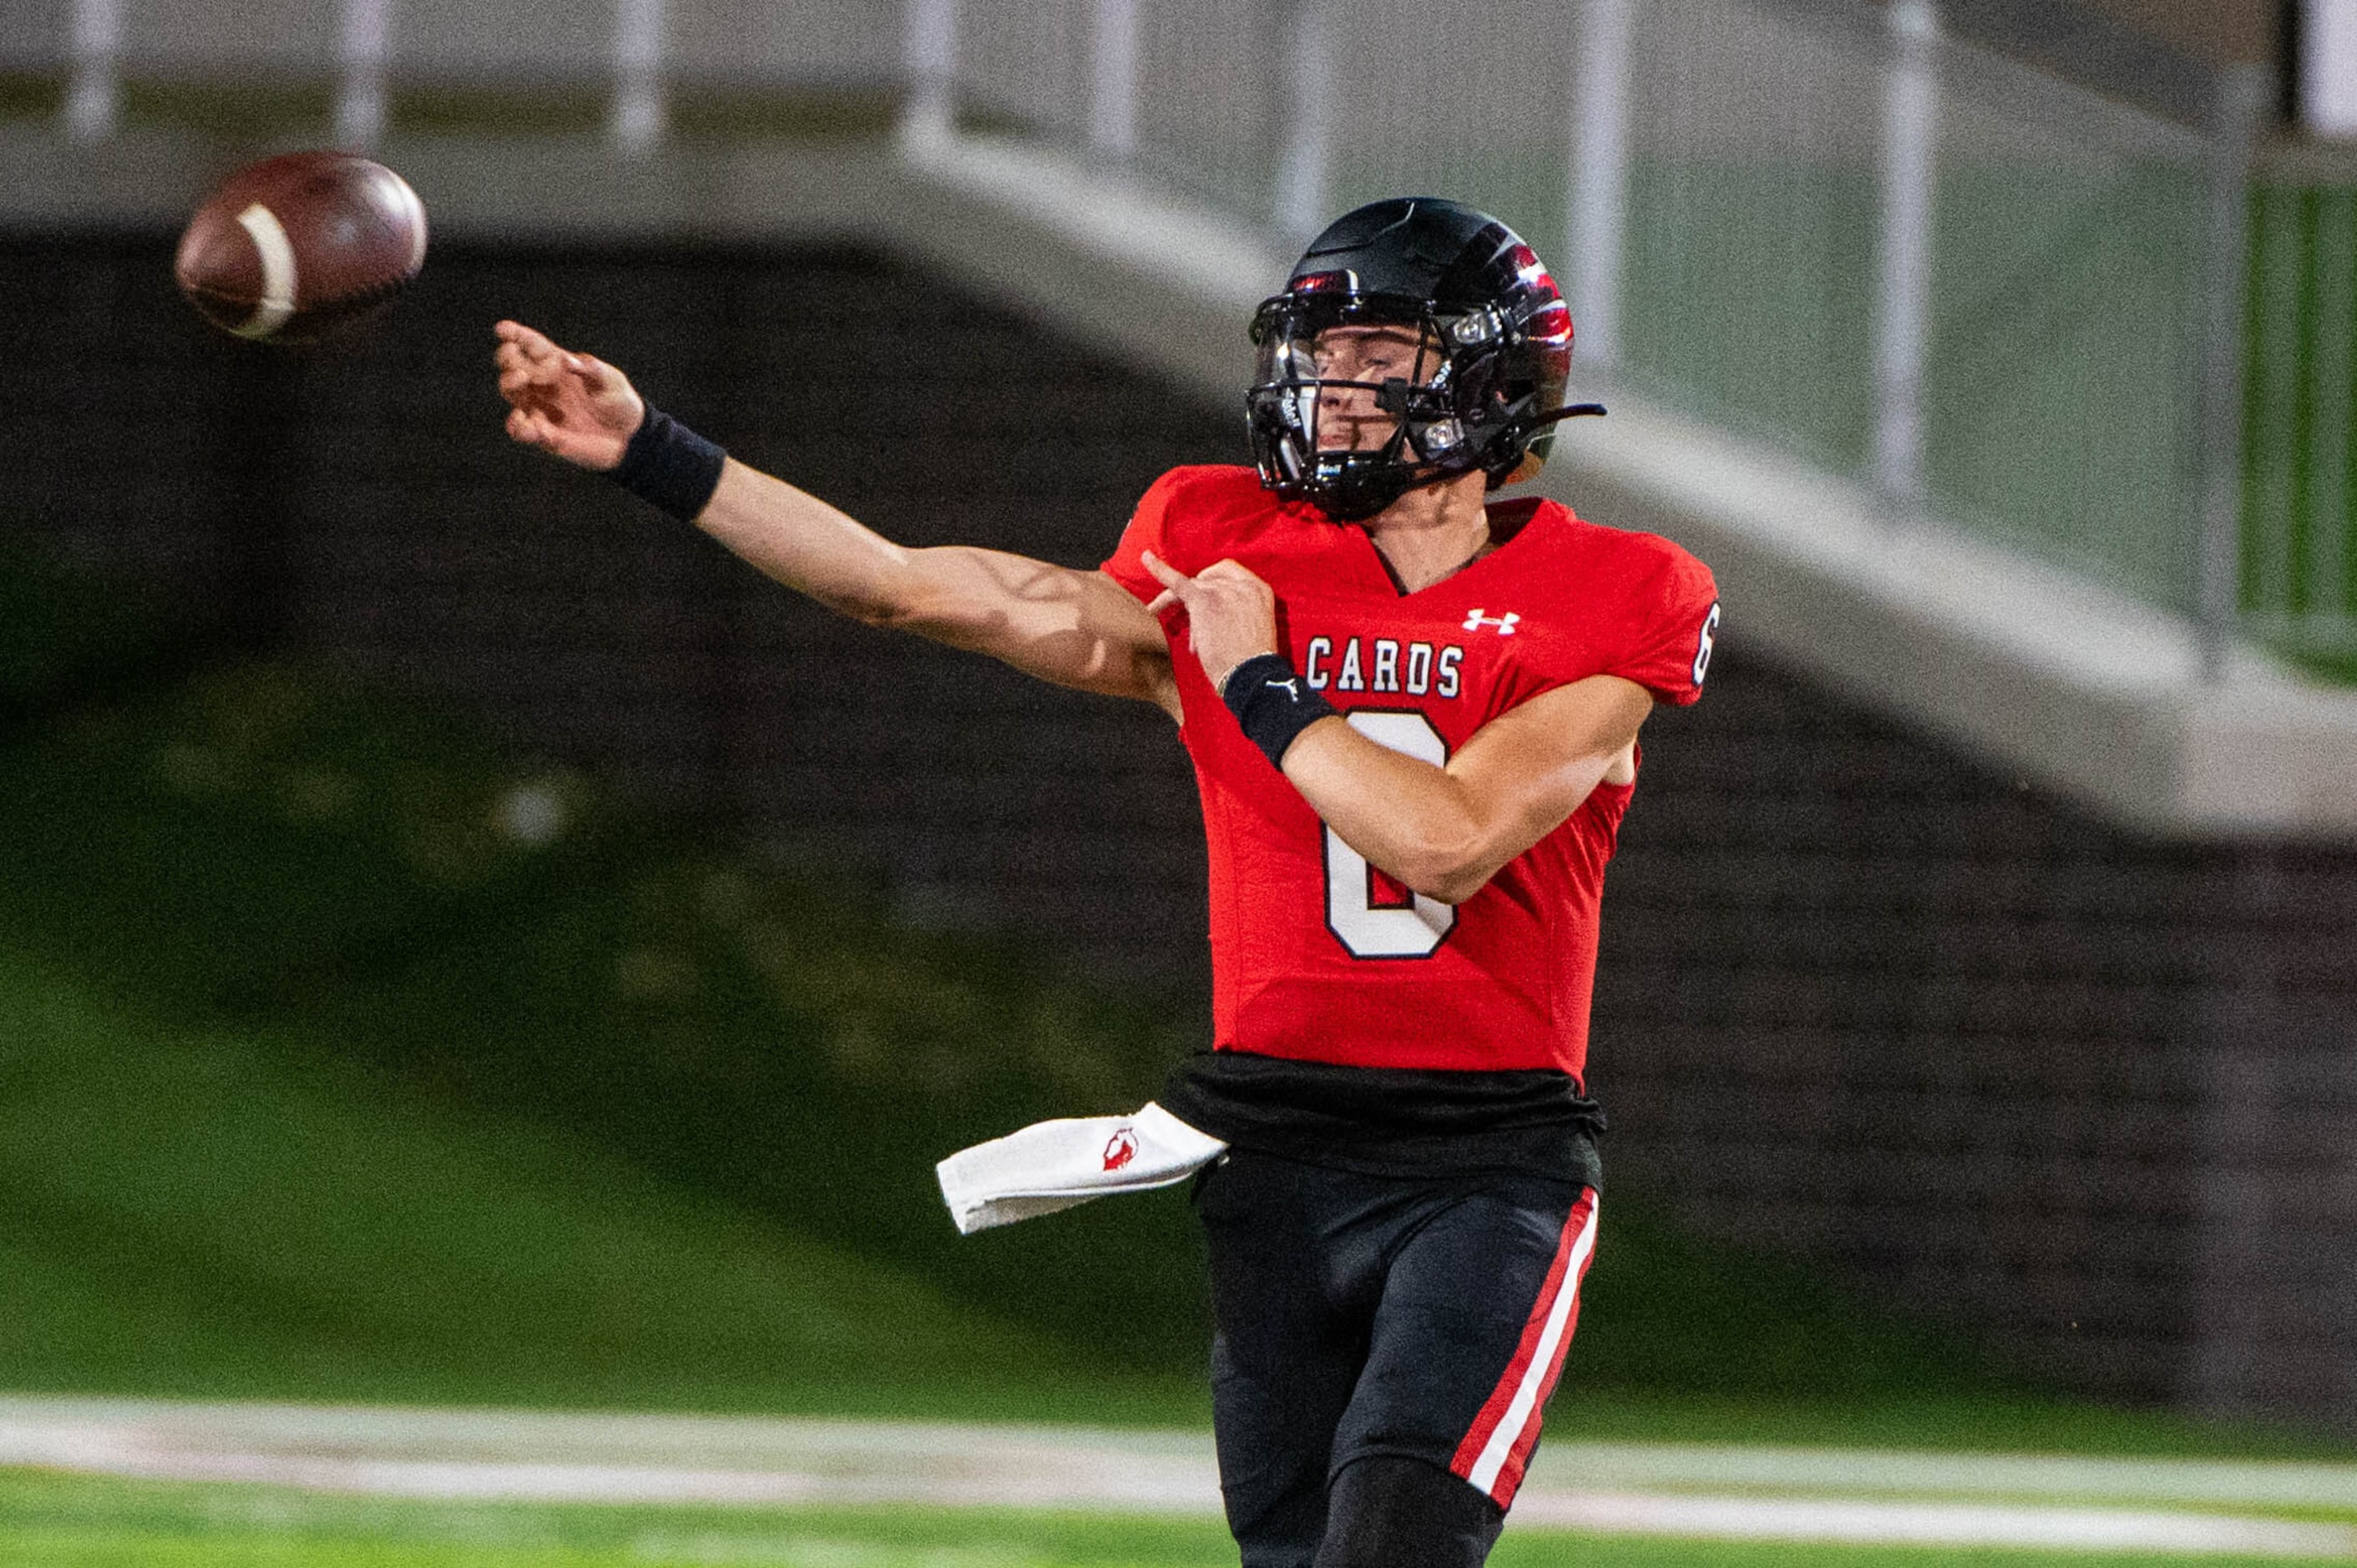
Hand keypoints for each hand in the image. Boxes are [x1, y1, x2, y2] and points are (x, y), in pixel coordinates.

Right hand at [494, 320, 645, 471]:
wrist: (628, 437)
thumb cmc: (619, 401)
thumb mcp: (612, 381)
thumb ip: (592, 369)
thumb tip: (567, 360)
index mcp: (558, 364)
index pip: (531, 345)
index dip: (515, 335)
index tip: (502, 329)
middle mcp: (544, 384)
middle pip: (511, 365)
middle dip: (508, 359)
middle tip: (522, 366)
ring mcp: (540, 408)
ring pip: (510, 393)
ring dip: (509, 385)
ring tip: (521, 381)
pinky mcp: (544, 434)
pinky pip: (520, 430)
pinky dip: (517, 426)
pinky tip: (525, 422)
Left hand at [1141, 551, 1279, 694]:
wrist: (1251, 675)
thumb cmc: (1252, 663)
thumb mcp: (1254, 628)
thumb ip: (1237, 614)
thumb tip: (1211, 619)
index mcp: (1260, 590)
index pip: (1229, 572)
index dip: (1213, 580)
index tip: (1204, 592)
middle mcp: (1243, 584)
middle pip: (1207, 579)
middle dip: (1193, 594)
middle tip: (1180, 610)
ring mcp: (1222, 590)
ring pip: (1191, 585)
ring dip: (1173, 599)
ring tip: (1157, 609)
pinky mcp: (1203, 600)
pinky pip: (1177, 581)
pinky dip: (1160, 569)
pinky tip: (1146, 559)